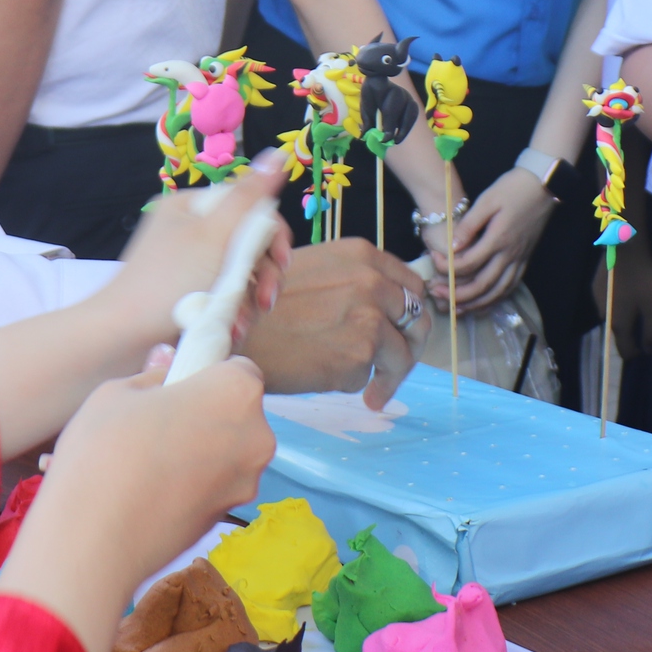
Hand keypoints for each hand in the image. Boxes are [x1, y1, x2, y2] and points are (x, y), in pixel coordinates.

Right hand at [0, 349, 276, 651]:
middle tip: (155, 422)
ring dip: (199, 449)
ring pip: (226, 450)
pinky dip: (192, 482)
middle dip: (205, 413)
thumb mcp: (118, 392)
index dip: (207, 375)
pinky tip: (152, 489)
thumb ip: (154, 376)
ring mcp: (245, 483)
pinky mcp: (226, 518)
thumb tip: (167, 368)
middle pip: (237, 412)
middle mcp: (257, 437)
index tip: (176, 387)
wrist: (93, 541)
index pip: (239, 369)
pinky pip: (213, 484)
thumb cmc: (103, 452)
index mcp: (238, 392)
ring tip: (148, 460)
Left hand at [104, 164, 292, 351]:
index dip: (272, 235)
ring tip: (240, 323)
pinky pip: (224, 297)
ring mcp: (189, 265)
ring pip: (240, 275)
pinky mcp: (189, 294)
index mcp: (192, 207)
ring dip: (248, 301)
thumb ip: (249, 196)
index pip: (249, 208)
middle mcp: (191, 231)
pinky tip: (230, 330)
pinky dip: (231, 312)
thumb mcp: (214, 234)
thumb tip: (279, 153)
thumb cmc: (167, 281)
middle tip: (265, 301)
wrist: (122, 336)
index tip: (281, 262)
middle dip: (262, 275)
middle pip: (248, 244)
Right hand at [241, 238, 430, 406]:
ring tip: (377, 391)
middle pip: (417, 316)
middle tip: (397, 365)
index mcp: (360, 254)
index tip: (402, 331)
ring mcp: (368, 314)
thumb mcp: (314, 273)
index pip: (410, 283)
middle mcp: (370, 279)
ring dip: (396, 375)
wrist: (235, 334)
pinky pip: (379, 375)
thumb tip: (384, 308)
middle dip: (411, 345)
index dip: (409, 311)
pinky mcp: (360, 351)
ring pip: (405, 352)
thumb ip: (351, 282)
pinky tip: (360, 396)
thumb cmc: (263, 308)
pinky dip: (372, 388)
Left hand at [431, 167, 553, 311]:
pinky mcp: (525, 260)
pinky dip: (494, 300)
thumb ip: (469, 224)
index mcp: (499, 238)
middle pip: (482, 286)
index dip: (447, 268)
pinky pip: (509, 288)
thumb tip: (452, 247)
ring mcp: (520, 260)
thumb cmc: (513, 188)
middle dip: (456, 295)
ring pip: (497, 293)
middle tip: (436, 293)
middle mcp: (510, 255)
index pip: (468, 264)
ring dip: (474, 304)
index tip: (433, 260)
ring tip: (454, 308)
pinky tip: (482, 304)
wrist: (543, 184)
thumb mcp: (487, 199)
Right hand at [589, 229, 651, 357]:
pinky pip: (607, 302)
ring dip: (623, 316)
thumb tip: (648, 351)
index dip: (636, 353)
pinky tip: (627, 291)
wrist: (624, 247)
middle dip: (631, 333)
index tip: (648, 348)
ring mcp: (596, 300)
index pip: (624, 351)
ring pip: (612, 316)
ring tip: (638, 305)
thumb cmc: (642, 278)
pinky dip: (616, 302)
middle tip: (646, 323)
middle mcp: (603, 316)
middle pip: (617, 333)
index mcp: (617, 324)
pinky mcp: (595, 286)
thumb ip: (651, 331)